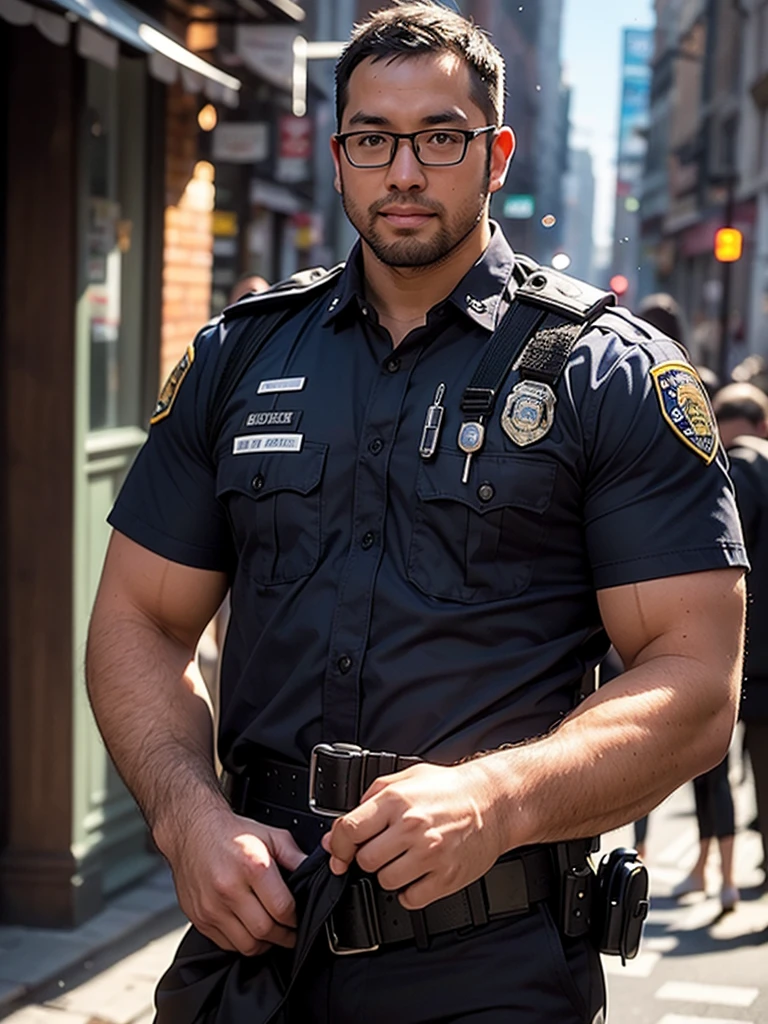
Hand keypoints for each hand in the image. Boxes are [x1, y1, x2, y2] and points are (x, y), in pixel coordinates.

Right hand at [159, 801, 306, 955]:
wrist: (191, 831)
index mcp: (252, 866)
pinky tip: (249, 929)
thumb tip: (314, 873)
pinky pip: (226, 944)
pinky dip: (242, 942)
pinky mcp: (199, 918)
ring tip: (272, 933)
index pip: (283, 909)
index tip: (299, 918)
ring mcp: (212, 907)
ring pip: (246, 945)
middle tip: (290, 931)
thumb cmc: (230, 833)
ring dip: (264, 944)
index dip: (296, 919)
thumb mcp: (270, 835)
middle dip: (284, 936)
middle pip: (266, 931)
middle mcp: (230, 889)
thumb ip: (295, 856)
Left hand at [321, 761, 504, 909]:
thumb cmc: (449, 789)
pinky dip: (410, 891)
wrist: (494, 802)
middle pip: (365, 860)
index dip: (339, 846)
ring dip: (389, 874)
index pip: (349, 830)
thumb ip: (369, 800)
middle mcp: (412, 827)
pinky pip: (410, 899)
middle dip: (369, 857)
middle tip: (385, 848)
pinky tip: (418, 873)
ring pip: (385, 882)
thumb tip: (338, 832)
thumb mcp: (405, 778)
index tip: (340, 852)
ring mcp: (430, 854)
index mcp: (396, 800)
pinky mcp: (446, 877)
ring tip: (405, 858)